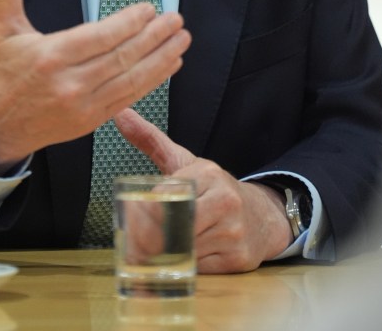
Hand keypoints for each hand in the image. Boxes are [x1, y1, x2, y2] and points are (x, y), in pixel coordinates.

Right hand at [0, 0, 191, 168]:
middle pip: (121, 57)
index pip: (99, 37)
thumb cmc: (4, 75)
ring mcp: (84, 105)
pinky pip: (129, 98)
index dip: (128, 23)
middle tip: (175, 20)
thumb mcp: (2, 31)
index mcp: (50, 57)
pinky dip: (153, 81)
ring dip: (161, 59)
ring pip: (131, 79)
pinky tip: (169, 65)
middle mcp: (70, 83)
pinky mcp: (92, 120)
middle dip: (154, 37)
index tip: (149, 9)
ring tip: (181, 39)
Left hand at [114, 108, 291, 272]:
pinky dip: (185, 266)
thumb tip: (120, 113)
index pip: (165, 196)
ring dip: (164, 255)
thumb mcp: (184, 161)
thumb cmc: (213, 189)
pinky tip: (180, 259)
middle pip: (175, 225)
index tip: (128, 218)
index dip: (143, 212)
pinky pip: (199, 268)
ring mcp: (234, 231)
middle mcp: (225, 200)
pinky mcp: (238, 259)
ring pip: (185, 249)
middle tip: (132, 244)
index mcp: (208, 174)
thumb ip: (151, 139)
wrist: (261, 216)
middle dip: (150, 238)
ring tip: (150, 254)